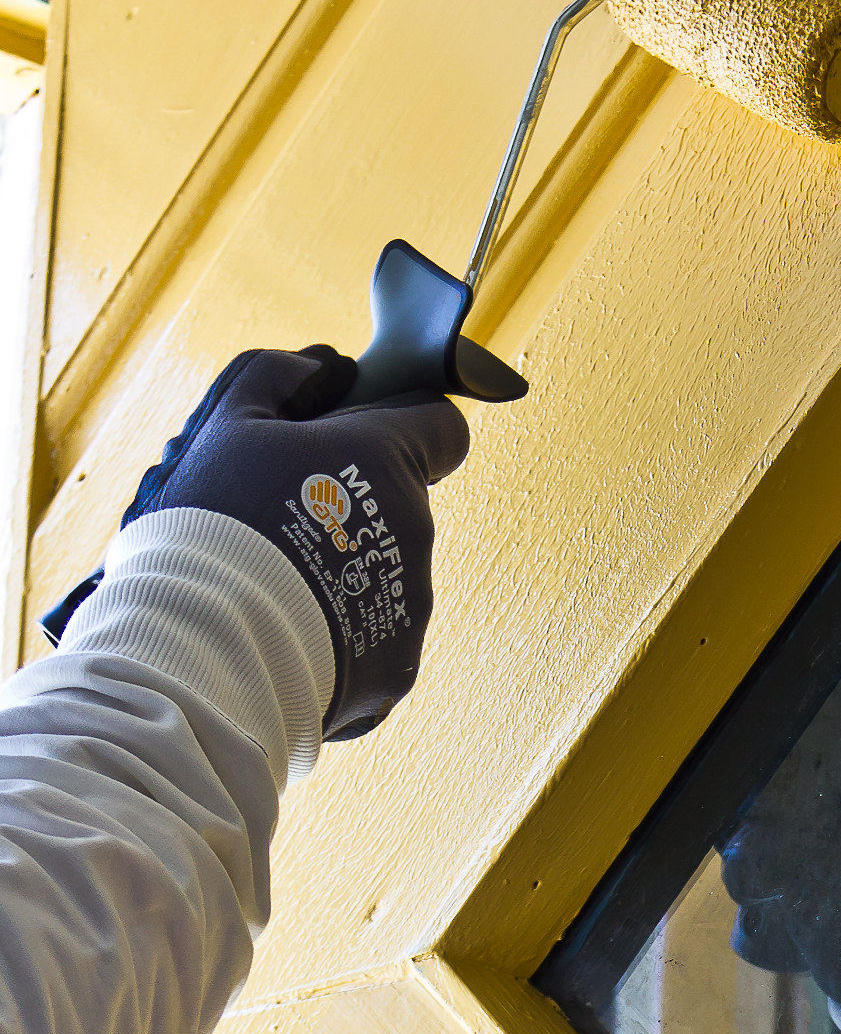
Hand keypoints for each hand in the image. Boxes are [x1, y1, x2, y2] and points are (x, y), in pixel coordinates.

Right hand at [121, 345, 468, 738]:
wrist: (205, 646)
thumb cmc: (214, 523)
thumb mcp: (228, 422)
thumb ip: (281, 377)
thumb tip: (327, 367)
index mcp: (386, 459)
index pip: (443, 427)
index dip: (408, 426)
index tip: (363, 442)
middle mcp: (416, 529)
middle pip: (404, 505)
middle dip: (359, 508)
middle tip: (288, 526)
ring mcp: (413, 602)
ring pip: (391, 574)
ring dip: (350, 574)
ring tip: (280, 591)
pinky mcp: (399, 665)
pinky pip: (379, 640)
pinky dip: (346, 639)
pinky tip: (290, 637)